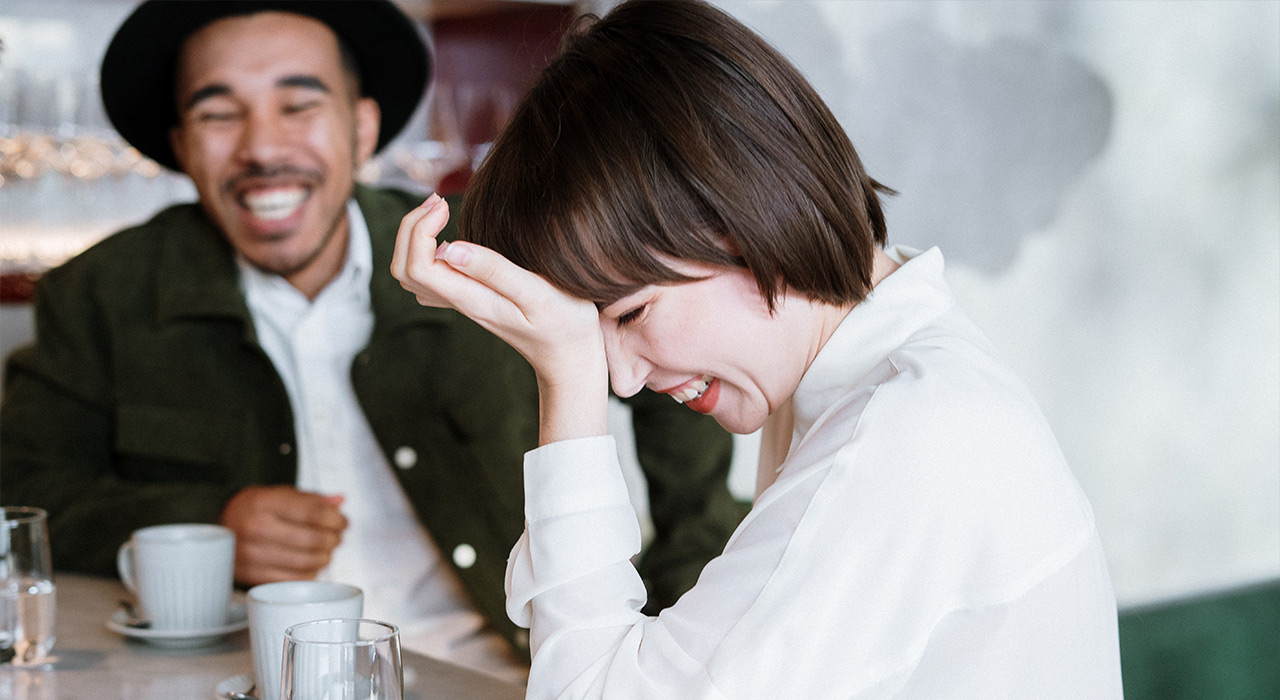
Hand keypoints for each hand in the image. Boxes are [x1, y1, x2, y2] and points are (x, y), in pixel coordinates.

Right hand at [218, 486, 346, 585]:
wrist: (222, 525)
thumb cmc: (257, 508)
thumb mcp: (281, 494)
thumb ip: (312, 499)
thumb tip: (339, 502)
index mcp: (263, 502)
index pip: (313, 512)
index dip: (336, 519)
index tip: (342, 522)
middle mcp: (255, 528)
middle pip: (312, 539)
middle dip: (333, 539)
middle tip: (336, 537)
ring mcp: (251, 555)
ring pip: (306, 562)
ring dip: (325, 557)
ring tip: (326, 550)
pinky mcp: (252, 576)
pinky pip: (293, 580)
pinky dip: (310, 573)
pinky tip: (311, 565)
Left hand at [390, 194, 608, 442]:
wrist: (569, 355)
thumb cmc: (564, 322)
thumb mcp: (537, 292)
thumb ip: (495, 271)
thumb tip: (450, 248)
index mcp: (472, 298)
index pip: (418, 266)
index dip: (420, 230)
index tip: (446, 206)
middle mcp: (460, 302)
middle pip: (403, 269)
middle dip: (410, 228)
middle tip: (438, 201)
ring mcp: (463, 302)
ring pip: (411, 274)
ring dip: (414, 237)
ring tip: (440, 210)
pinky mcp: (471, 299)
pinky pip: (429, 278)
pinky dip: (425, 251)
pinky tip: (447, 234)